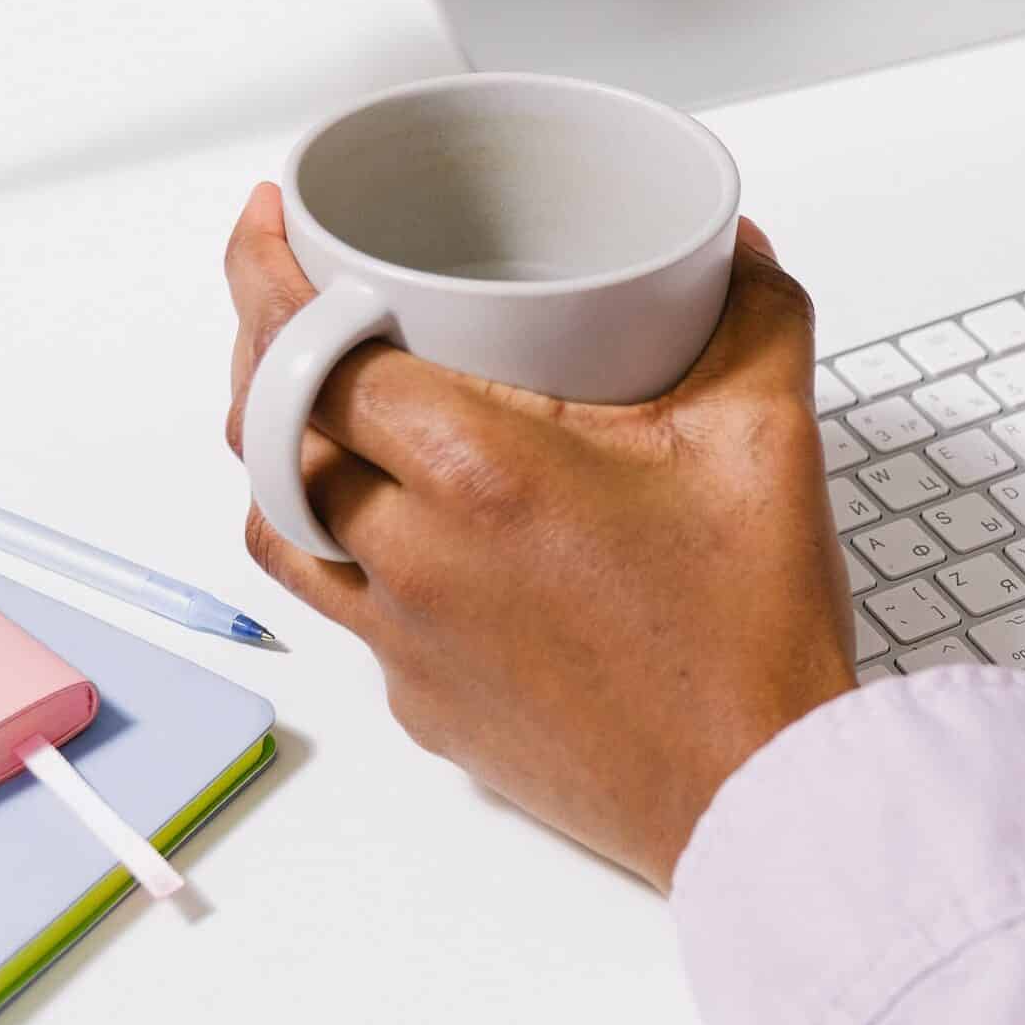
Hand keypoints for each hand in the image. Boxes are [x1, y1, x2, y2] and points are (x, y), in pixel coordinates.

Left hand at [224, 188, 856, 889]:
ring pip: (277, 527)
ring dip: (276, 453)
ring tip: (319, 400)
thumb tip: (731, 250)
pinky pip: (338, 605)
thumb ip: (753, 316)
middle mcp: (416, 557)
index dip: (263, 276)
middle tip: (292, 291)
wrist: (756, 799)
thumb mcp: (767, 437)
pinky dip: (340, 542)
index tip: (266, 225)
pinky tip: (400, 518)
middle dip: (258, 345)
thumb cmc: (750, 636)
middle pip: (263, 434)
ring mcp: (406, 641)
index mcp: (479, 474)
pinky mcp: (420, 702)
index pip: (307, 356)